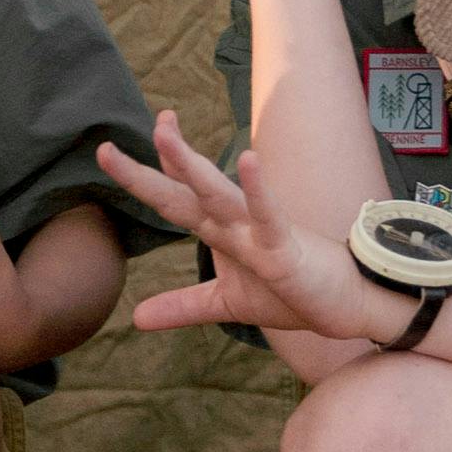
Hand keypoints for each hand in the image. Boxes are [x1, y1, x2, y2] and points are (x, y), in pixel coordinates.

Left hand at [97, 110, 412, 349]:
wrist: (345, 304)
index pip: (178, 194)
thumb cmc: (291, 292)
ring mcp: (258, 230)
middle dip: (148, 163)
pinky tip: (246, 159)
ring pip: (218, 192)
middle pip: (184, 189)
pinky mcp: (284, 246)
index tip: (116, 148)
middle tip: (106, 144)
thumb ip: (182, 306)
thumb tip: (136, 319)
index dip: (150, 169)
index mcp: (219, 231)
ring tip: (164, 132)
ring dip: (190, 164)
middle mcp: (234, 222)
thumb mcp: (226, 304)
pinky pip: (268, 214)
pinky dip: (256, 188)